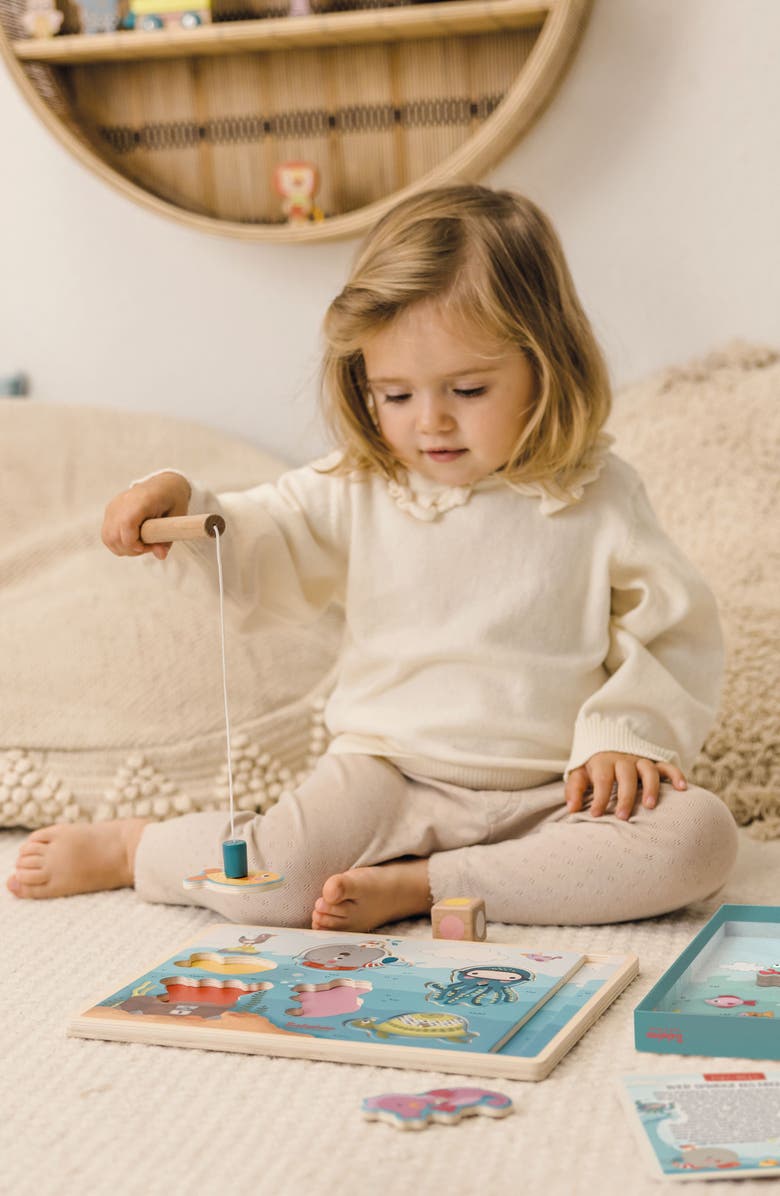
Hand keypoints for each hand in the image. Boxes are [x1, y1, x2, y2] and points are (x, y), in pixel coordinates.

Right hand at [101, 472, 190, 560]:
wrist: (163, 485)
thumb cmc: (172, 499)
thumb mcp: (178, 517)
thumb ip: (168, 537)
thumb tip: (160, 556)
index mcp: (142, 499)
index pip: (127, 524)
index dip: (135, 543)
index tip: (150, 546)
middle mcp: (123, 502)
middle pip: (115, 536)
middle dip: (132, 549)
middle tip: (149, 546)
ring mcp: (113, 507)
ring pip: (108, 539)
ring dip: (125, 549)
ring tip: (142, 544)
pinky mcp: (109, 512)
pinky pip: (107, 536)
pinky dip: (119, 544)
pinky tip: (134, 541)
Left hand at [565, 751, 686, 820]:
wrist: (606, 742)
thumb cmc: (593, 767)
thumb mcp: (579, 774)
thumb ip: (574, 789)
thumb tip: (572, 809)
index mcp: (603, 762)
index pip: (603, 780)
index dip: (599, 798)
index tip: (596, 815)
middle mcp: (623, 760)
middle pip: (626, 776)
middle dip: (625, 796)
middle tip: (623, 817)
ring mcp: (640, 761)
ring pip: (648, 770)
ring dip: (650, 787)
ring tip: (650, 806)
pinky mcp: (654, 763)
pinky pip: (667, 766)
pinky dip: (676, 775)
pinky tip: (682, 788)